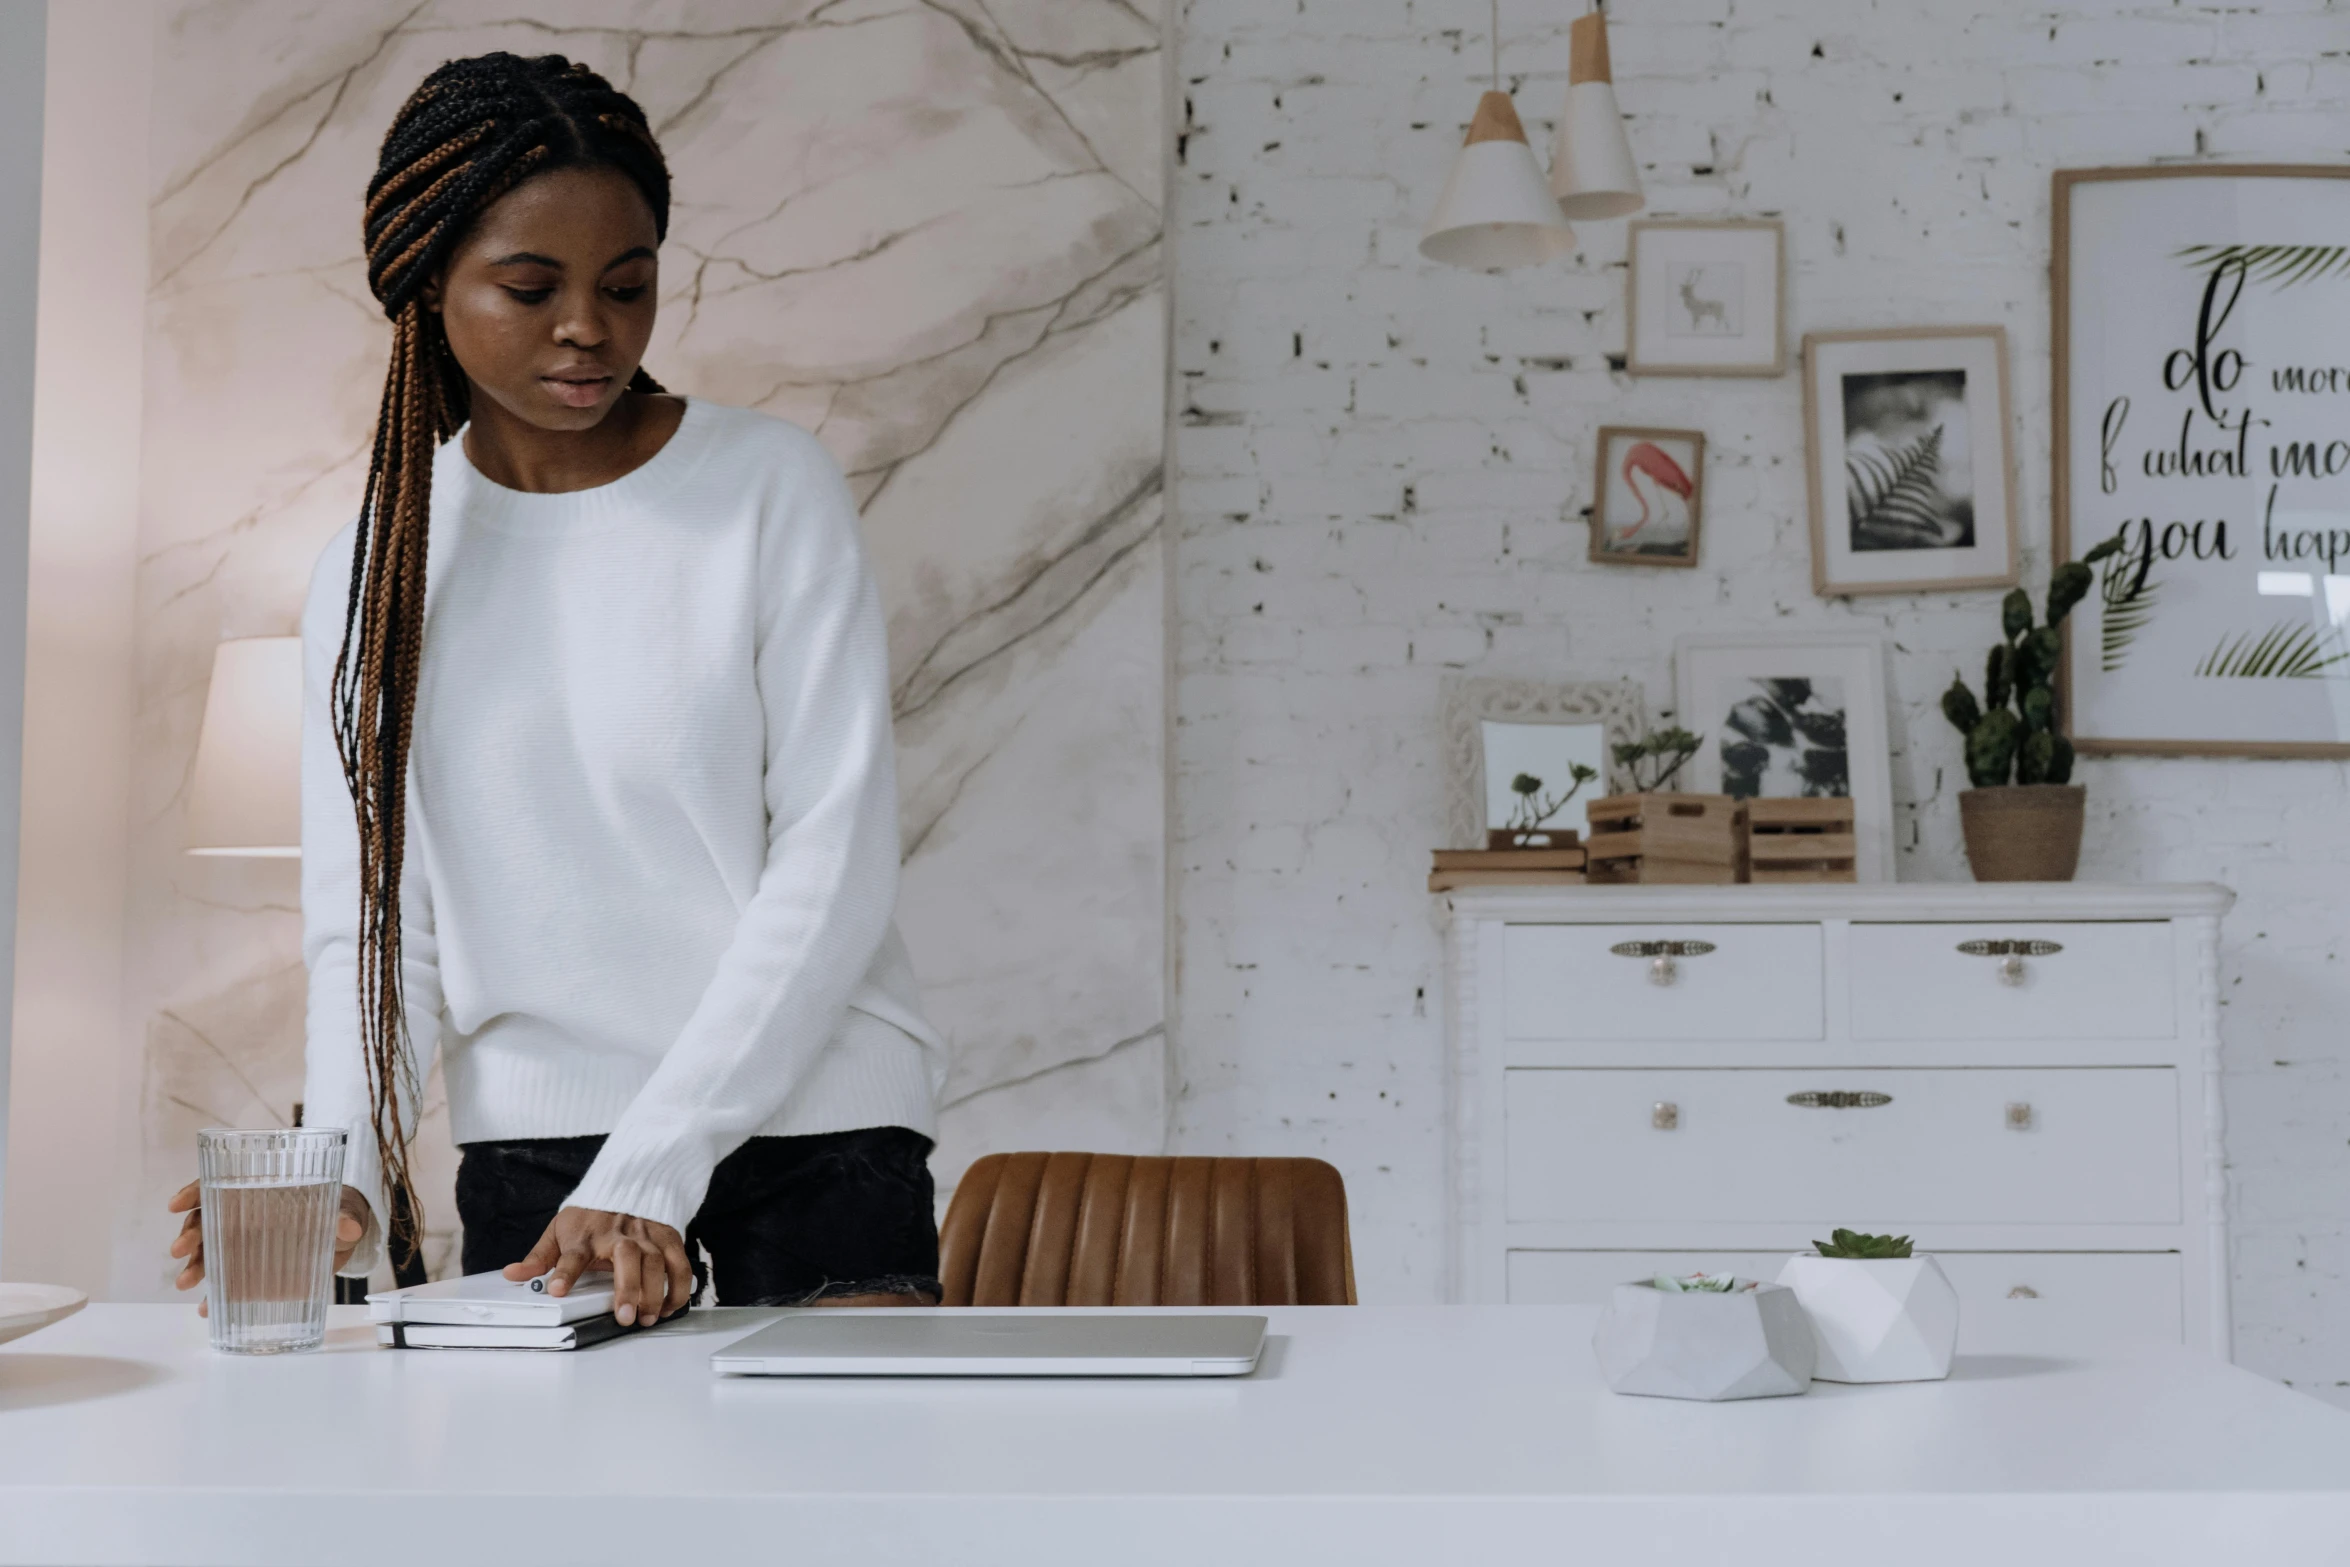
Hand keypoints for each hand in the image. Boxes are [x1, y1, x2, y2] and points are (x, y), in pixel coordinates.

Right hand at [167, 1182, 372, 1315]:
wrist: (347, 1237)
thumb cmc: (341, 1212)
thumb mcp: (345, 1211)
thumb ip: (346, 1218)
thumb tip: (350, 1228)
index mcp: (263, 1192)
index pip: (220, 1185)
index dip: (195, 1191)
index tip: (176, 1204)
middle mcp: (246, 1216)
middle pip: (208, 1219)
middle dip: (190, 1234)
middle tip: (179, 1251)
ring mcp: (245, 1244)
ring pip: (210, 1251)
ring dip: (194, 1265)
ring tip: (186, 1283)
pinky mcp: (252, 1270)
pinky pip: (227, 1281)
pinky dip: (213, 1295)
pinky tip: (206, 1308)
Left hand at [504, 1207, 691, 1325]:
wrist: (629, 1183)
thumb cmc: (591, 1216)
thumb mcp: (559, 1229)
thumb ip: (539, 1256)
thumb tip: (513, 1274)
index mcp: (586, 1236)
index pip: (572, 1254)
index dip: (564, 1272)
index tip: (556, 1290)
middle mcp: (619, 1235)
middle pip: (626, 1258)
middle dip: (627, 1288)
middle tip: (625, 1317)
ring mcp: (647, 1236)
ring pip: (655, 1263)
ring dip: (655, 1292)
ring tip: (648, 1317)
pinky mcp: (668, 1238)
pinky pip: (679, 1264)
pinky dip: (679, 1287)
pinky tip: (670, 1306)